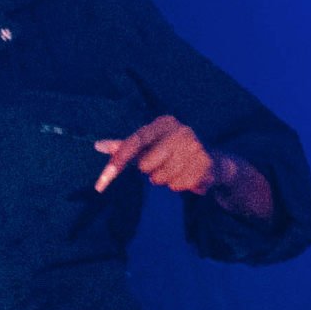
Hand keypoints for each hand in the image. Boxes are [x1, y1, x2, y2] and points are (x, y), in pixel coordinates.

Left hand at [94, 115, 222, 198]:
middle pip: (145, 165)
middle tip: (164, 165)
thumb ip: (125, 146)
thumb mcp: (150, 145)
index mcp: (164, 123)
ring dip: (165, 180)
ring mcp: (195, 147)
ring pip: (160, 178)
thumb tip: (97, 145)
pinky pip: (177, 185)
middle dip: (150, 171)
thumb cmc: (173, 151)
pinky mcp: (205, 164)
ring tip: (178, 170)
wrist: (212, 161)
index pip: (133, 144)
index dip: (116, 164)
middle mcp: (181, 131)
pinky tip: (188, 175)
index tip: (100, 184)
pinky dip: (179, 185)